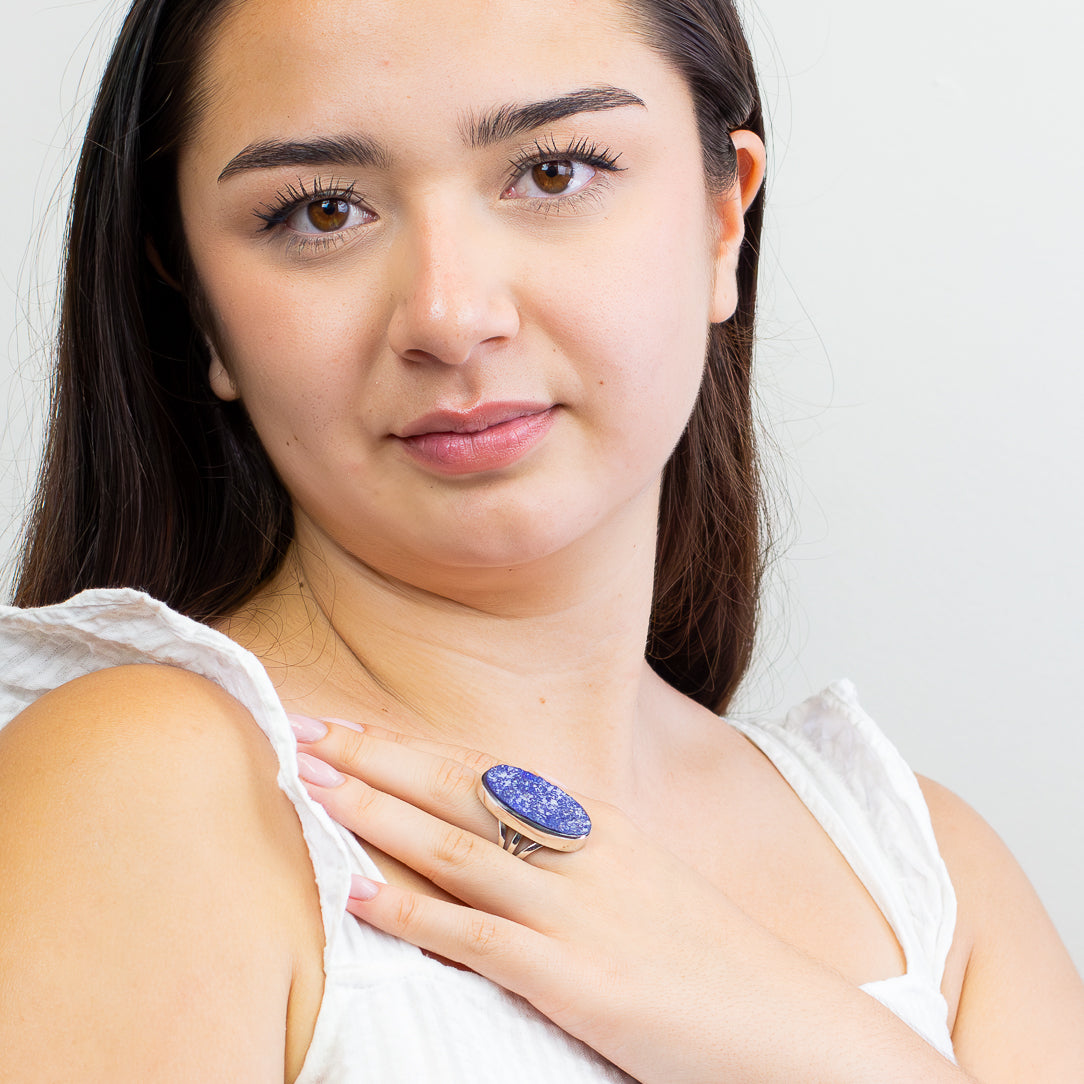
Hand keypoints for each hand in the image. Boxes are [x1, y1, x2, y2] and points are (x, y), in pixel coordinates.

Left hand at [290, 717, 969, 1083]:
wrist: (783, 1018)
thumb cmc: (700, 949)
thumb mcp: (632, 875)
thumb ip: (561, 848)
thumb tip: (488, 830)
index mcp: (591, 819)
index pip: (478, 767)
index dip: (402, 744)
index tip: (341, 723)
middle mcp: (579, 848)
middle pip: (456, 789)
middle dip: (372, 759)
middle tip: (299, 731)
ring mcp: (577, 910)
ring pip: (456, 846)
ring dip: (376, 814)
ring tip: (310, 790)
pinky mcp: (578, 977)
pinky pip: (479, 937)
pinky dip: (416, 912)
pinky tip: (362, 896)